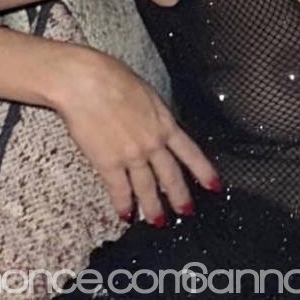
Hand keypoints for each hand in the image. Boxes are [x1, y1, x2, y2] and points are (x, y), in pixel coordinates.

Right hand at [52, 48, 220, 222]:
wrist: (84, 82)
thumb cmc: (110, 77)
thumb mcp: (145, 93)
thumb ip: (153, 114)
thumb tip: (154, 123)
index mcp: (164, 123)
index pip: (191, 153)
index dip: (204, 171)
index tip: (215, 186)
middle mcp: (153, 143)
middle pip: (171, 176)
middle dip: (180, 197)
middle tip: (186, 212)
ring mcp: (133, 155)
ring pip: (147, 188)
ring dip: (153, 208)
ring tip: (158, 222)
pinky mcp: (109, 163)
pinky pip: (120, 190)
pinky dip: (123, 205)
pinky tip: (125, 216)